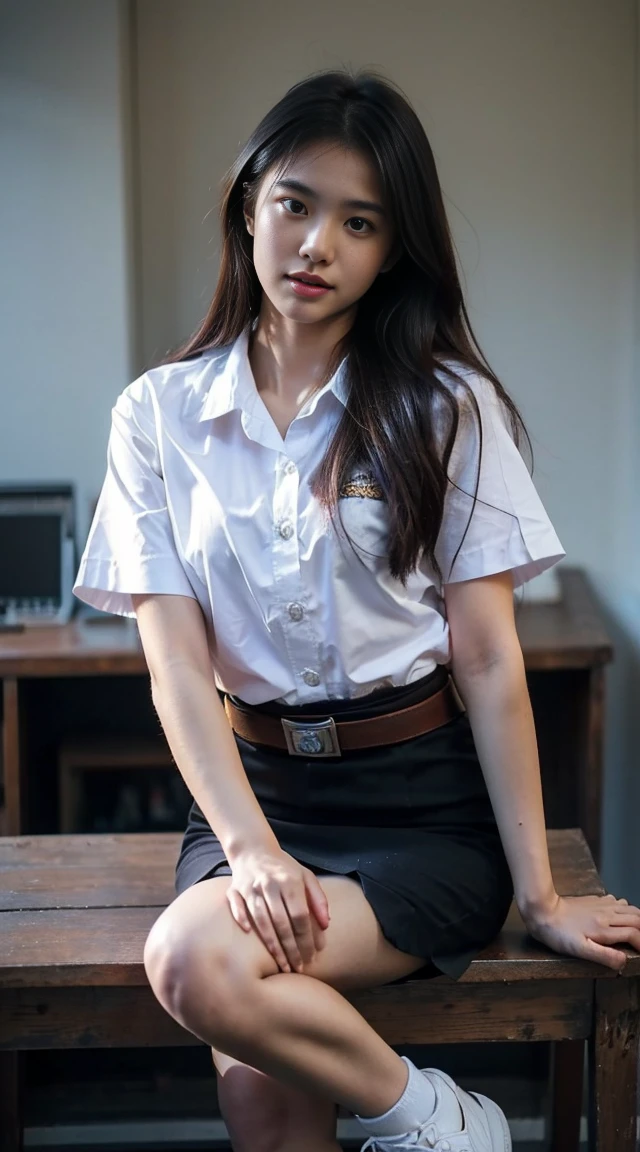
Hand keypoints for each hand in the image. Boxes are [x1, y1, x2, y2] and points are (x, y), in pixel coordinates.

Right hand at [225, 846, 329, 973]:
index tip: (311, 957)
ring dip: (272, 946)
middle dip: (291, 948)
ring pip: (262, 921)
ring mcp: (251, 888)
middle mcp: (269, 884)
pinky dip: (243, 922)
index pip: (300, 915)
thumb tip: (326, 925)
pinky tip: (251, 938)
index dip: (306, 938)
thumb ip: (318, 899)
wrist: (253, 849)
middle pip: (282, 922)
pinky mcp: (234, 890)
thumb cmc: (284, 868)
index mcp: (290, 880)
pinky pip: (238, 909)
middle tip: (298, 967)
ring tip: (282, 965)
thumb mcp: (306, 876)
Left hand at [523, 891, 639, 970]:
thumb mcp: (580, 950)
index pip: (634, 934)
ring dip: (637, 918)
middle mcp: (607, 914)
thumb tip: (624, 961)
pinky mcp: (594, 900)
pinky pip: (617, 901)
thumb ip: (604, 956)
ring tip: (636, 931)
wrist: (543, 910)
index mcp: (604, 929)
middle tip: (639, 942)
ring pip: (629, 907)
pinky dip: (625, 909)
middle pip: (636, 918)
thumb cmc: (559, 934)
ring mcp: (601, 905)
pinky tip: (619, 916)